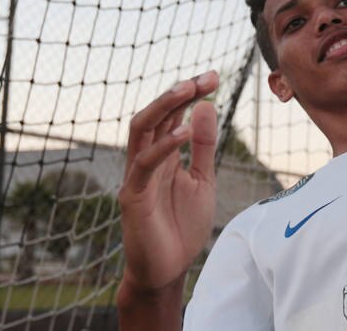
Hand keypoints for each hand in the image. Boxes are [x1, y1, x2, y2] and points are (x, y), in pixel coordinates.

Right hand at [118, 71, 219, 293]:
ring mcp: (137, 176)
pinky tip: (185, 131)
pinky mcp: (132, 196)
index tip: (214, 76)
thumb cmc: (182, 226)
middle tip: (204, 78)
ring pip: (141, 130)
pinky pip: (144, 164)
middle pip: (155, 115)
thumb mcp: (202, 179)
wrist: (169, 269)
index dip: (191, 93)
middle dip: (178, 92)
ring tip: (188, 90)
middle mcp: (147, 159)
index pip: (173, 114)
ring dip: (164, 107)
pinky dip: (164, 145)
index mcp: (163, 154)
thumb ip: (203, 145)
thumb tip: (206, 105)